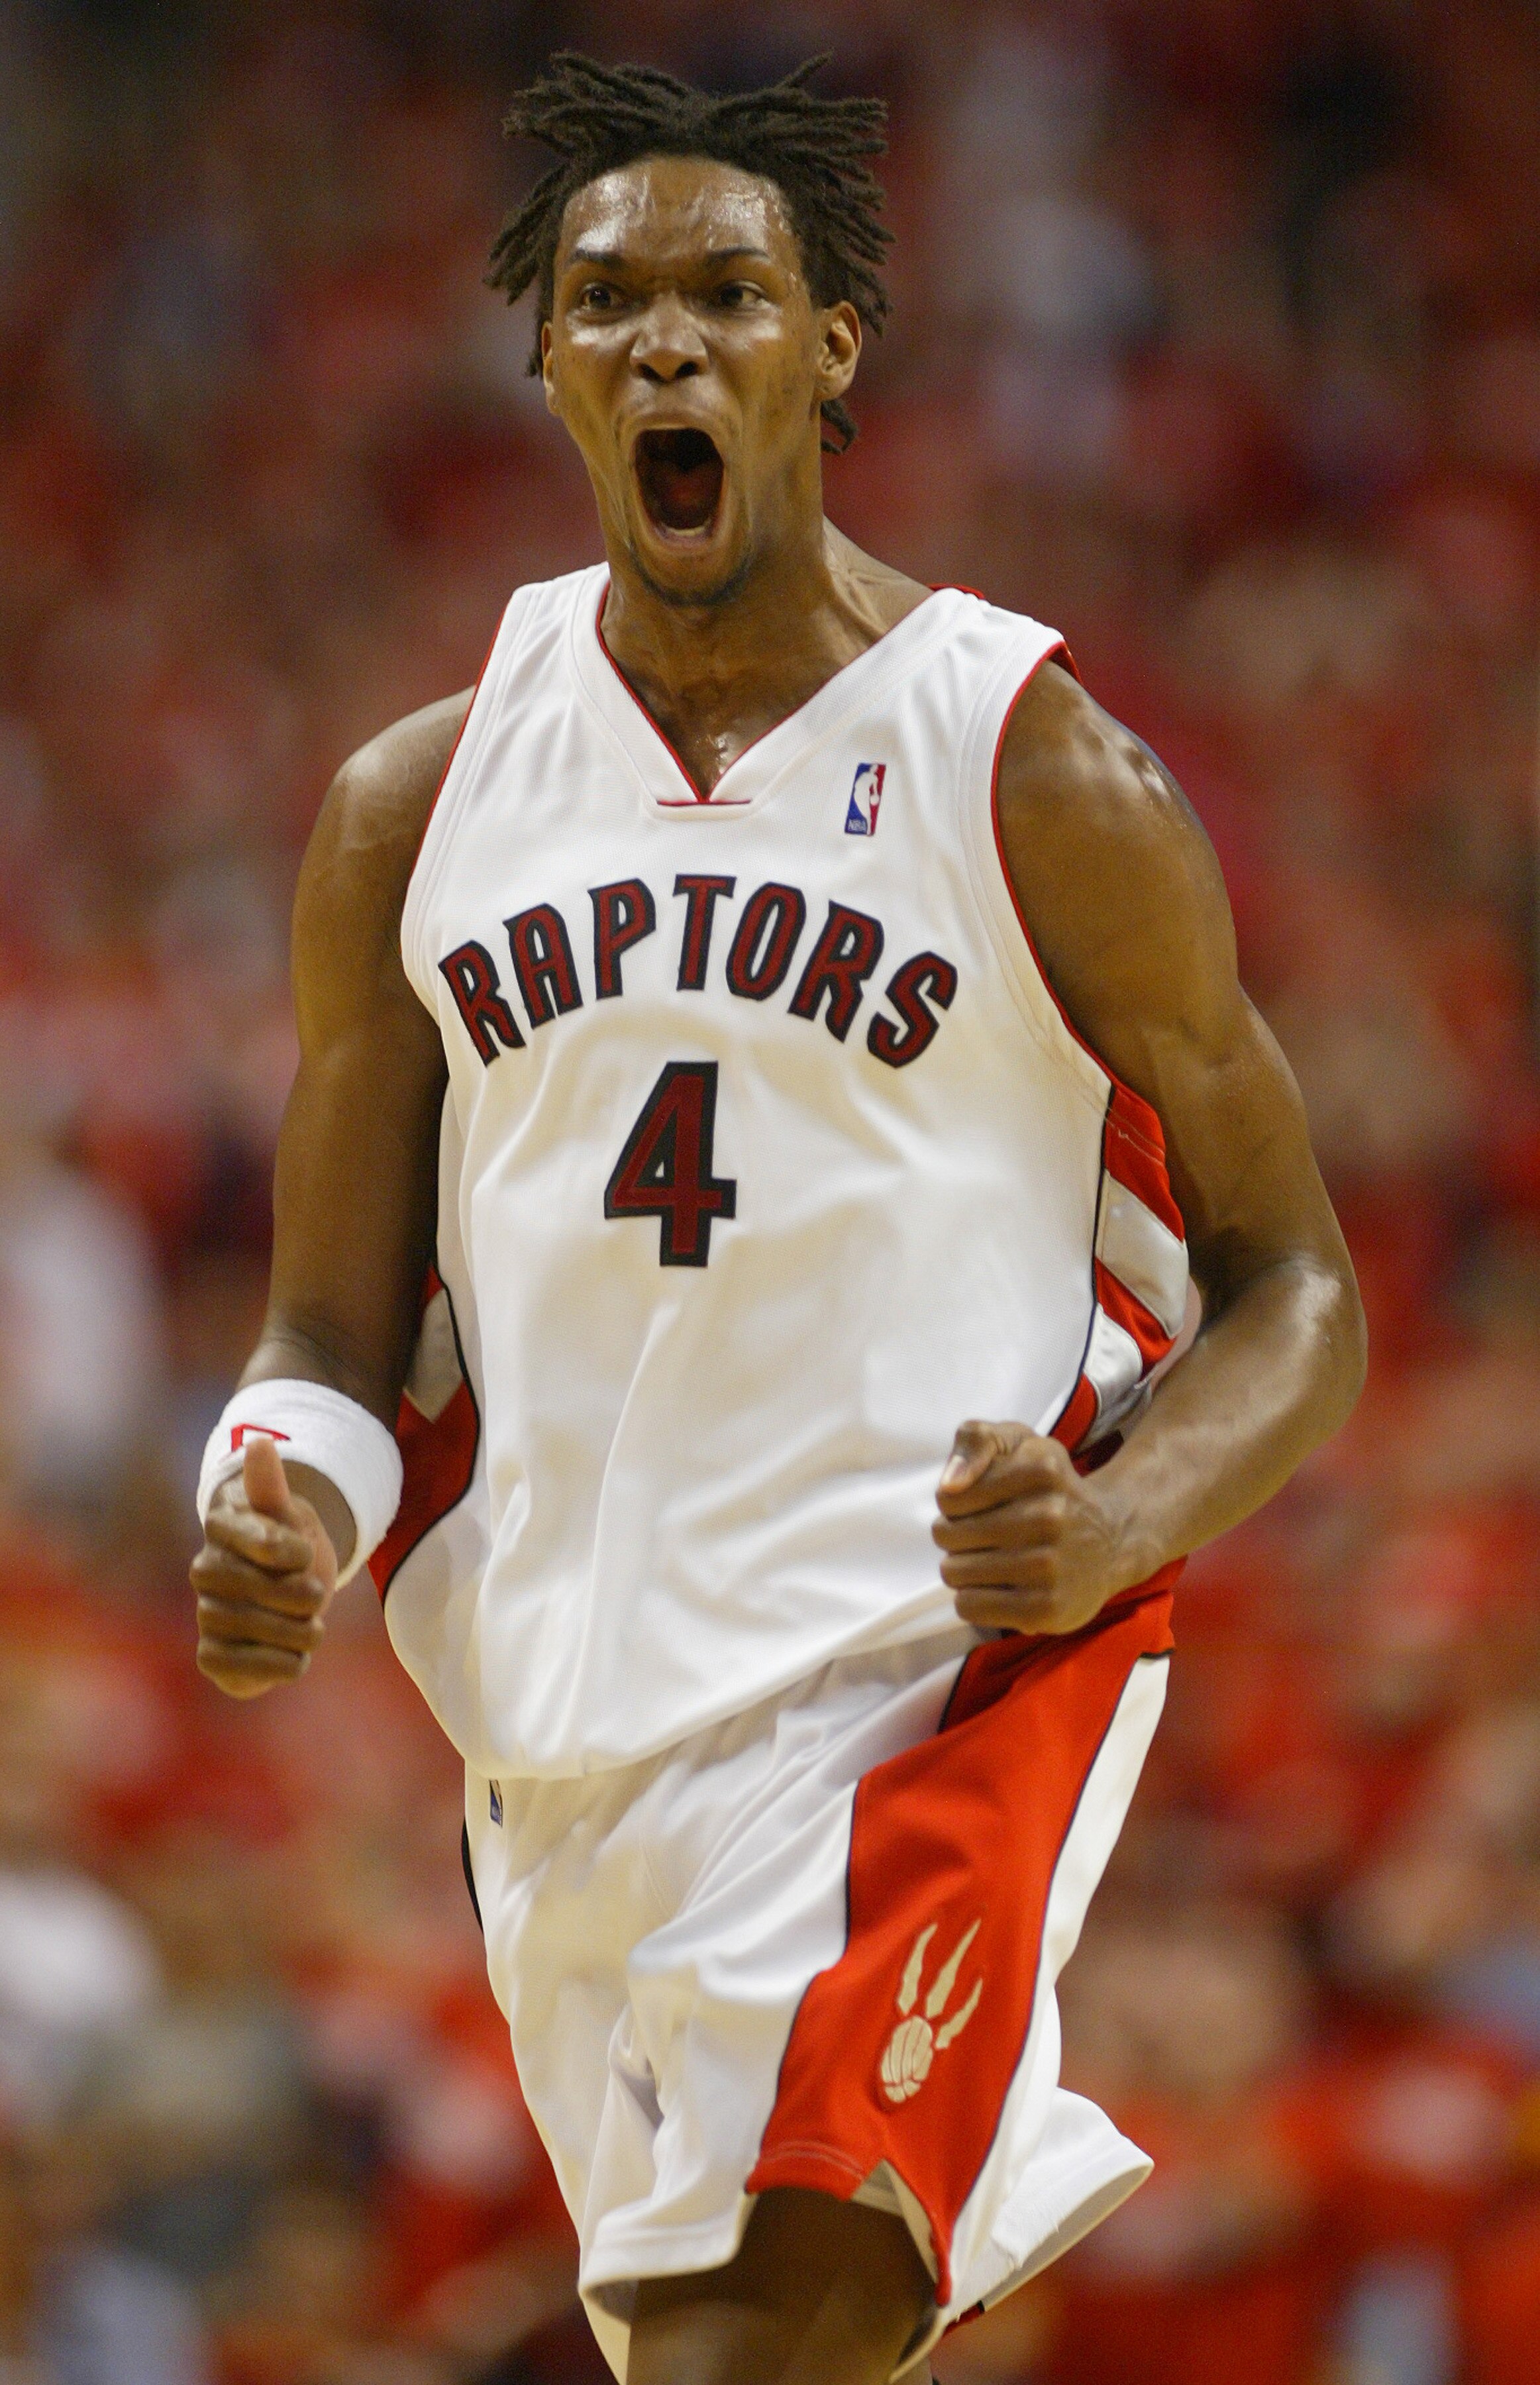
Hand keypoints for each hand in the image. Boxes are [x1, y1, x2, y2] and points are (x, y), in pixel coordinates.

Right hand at [191, 1437, 339, 1697]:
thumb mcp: (288, 1513)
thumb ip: (271, 1485)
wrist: (288, 1590)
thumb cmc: (289, 1544)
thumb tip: (260, 1442)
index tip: (304, 1552)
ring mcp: (207, 1616)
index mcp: (222, 1528)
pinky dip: (281, 1666)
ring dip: (302, 1633)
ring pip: (263, 1631)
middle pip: (268, 1591)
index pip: (261, 1540)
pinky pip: (242, 1671)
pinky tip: (294, 1656)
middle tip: (315, 1595)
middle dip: (305, 1597)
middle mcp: (205, 1572)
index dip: (292, 1550)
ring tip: (311, 1627)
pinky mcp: (212, 1657)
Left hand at [932, 1419, 1133, 1635]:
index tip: (981, 1504)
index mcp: (1041, 1469)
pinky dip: (974, 1599)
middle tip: (986, 1536)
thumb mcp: (1020, 1442)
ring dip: (963, 1569)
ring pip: (953, 1572)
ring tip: (993, 1561)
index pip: (948, 1496)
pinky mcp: (1046, 1609)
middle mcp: (1049, 1516)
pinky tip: (1000, 1588)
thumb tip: (949, 1485)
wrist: (1111, 1542)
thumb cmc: (1051, 1489)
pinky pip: (969, 1607)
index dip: (954, 1502)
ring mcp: (1049, 1565)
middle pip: (945, 1535)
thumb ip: (977, 1439)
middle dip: (954, 1537)